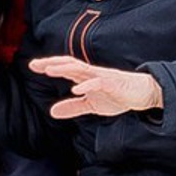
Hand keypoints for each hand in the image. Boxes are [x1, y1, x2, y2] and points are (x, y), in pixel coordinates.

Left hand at [29, 53, 160, 120]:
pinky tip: (76, 89)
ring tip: (49, 70)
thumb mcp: (91, 105)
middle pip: (68, 64)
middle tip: (34, 64)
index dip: (49, 65)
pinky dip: (86, 85)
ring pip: (80, 69)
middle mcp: (91, 73)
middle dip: (51, 63)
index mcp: (85, 77)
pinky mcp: (113, 84)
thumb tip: (52, 112)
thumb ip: (73, 107)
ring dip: (64, 68)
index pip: (64, 68)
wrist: (142, 94)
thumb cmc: (117, 96)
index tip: (33, 66)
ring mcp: (102, 77)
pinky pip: (98, 82)